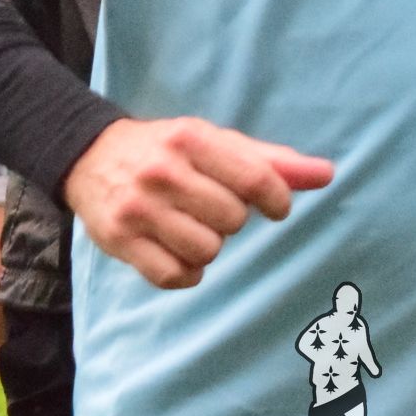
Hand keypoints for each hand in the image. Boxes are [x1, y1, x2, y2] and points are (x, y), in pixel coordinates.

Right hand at [64, 117, 334, 288]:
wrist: (88, 155)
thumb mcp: (214, 142)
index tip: (273, 206)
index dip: (276, 201)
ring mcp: (138, 208)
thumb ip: (271, 160)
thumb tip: (327, 174)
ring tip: (188, 226)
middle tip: (208, 207)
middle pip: (233, 220)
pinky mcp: (120, 241)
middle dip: (229, 219)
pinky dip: (185, 271)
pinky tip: (174, 249)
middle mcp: (162, 171)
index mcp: (190, 138)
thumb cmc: (167, 150)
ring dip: (206, 246)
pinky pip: (176, 276)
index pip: (256, 179)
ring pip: (206, 251)